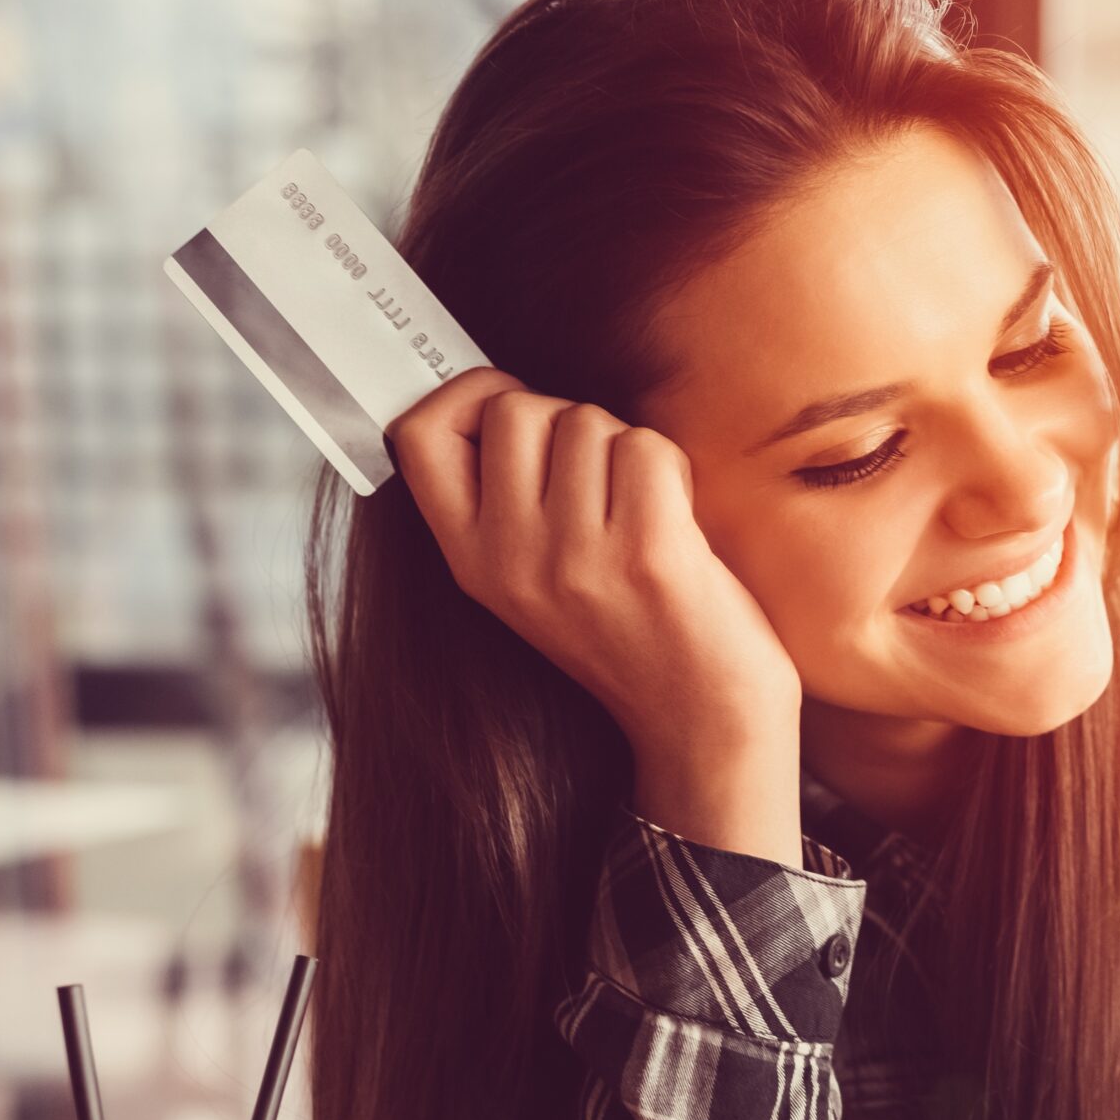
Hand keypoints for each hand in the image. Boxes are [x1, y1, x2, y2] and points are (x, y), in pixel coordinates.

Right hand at [387, 368, 801, 767]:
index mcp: (472, 561)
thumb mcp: (534, 580)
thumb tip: (499, 395)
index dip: (465, 395)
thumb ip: (505, 500)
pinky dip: (673, 470)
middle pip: (516, 408)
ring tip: (643, 516)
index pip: (417, 436)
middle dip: (568, 420)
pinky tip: (678, 524)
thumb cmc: (633, 637)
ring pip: (588, 421)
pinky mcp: (646, 552)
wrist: (702, 724)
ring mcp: (574, 557)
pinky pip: (647, 448)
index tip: (507, 404)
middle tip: (602, 480)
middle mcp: (511, 559)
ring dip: (628, 450)